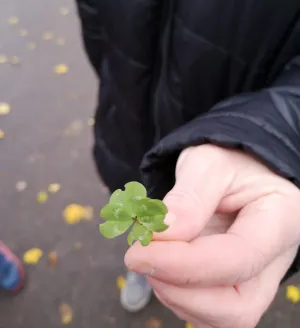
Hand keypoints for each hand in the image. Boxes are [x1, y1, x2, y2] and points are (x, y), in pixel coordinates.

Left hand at [125, 145, 299, 327]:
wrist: (235, 171)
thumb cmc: (228, 161)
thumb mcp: (208, 162)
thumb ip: (188, 197)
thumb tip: (161, 236)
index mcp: (279, 218)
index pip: (240, 257)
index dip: (186, 264)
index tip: (139, 252)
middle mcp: (275, 258)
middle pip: (238, 306)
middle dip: (181, 291)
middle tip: (141, 257)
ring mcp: (257, 277)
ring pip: (222, 317)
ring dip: (175, 295)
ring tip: (151, 255)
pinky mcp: (236, 285)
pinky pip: (209, 311)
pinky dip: (177, 296)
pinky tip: (163, 265)